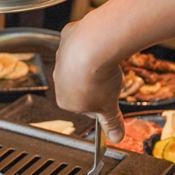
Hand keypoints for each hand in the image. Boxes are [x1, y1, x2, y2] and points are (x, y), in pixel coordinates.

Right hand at [53, 21, 125, 142]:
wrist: (94, 47)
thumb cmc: (97, 79)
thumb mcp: (109, 107)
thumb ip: (111, 122)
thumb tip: (116, 137)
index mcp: (65, 101)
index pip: (83, 106)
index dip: (100, 102)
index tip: (110, 98)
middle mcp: (59, 79)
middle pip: (80, 84)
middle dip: (96, 82)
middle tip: (111, 79)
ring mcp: (61, 56)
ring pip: (80, 62)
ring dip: (94, 62)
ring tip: (109, 62)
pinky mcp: (67, 36)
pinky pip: (80, 41)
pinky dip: (91, 43)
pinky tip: (102, 44)